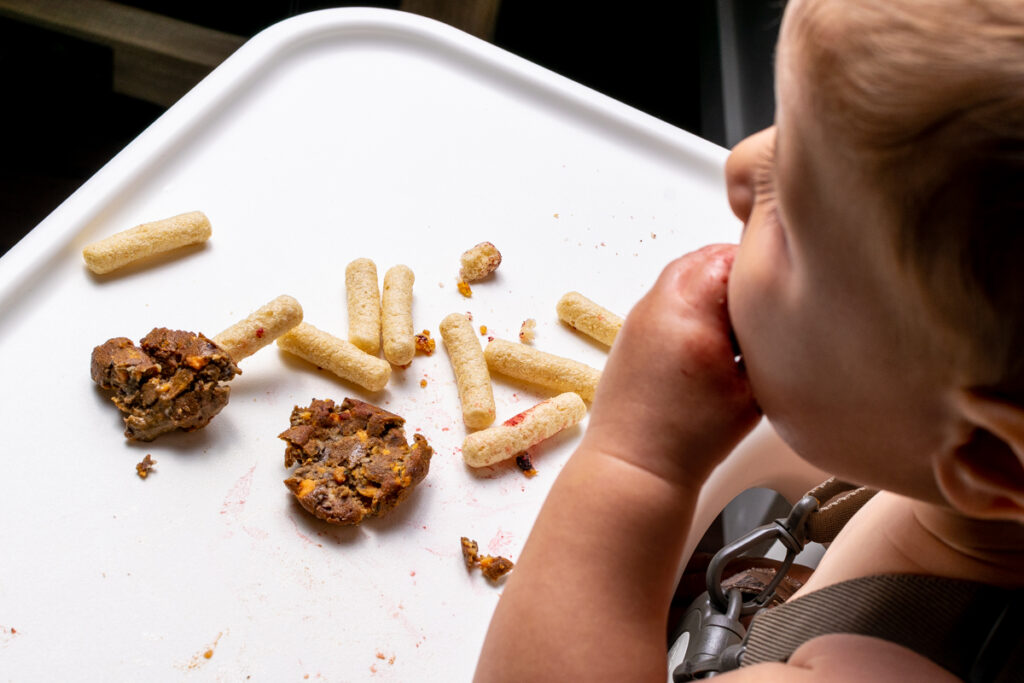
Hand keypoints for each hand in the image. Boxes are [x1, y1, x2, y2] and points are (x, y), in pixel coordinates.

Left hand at [583, 244, 759, 487]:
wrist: (637, 466)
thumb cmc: (692, 439)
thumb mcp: (752, 388)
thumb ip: (769, 342)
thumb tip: (783, 311)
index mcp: (691, 313)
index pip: (733, 256)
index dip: (763, 264)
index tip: (781, 284)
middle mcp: (658, 305)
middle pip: (706, 258)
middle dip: (737, 271)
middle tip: (763, 299)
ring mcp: (638, 315)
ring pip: (685, 275)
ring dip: (712, 286)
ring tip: (737, 320)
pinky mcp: (630, 329)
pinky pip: (667, 297)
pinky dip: (690, 304)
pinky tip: (709, 336)